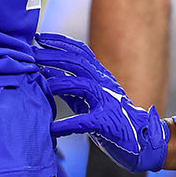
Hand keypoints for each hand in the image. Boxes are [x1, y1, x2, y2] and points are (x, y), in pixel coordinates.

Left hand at [36, 32, 169, 172]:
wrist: (143, 139)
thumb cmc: (112, 118)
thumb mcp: (89, 98)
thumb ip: (70, 85)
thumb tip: (46, 71)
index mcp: (100, 76)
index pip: (80, 51)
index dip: (60, 42)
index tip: (40, 37)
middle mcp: (104, 84)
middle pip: (78, 63)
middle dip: (54, 56)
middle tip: (33, 54)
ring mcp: (107, 102)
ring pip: (82, 85)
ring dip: (60, 83)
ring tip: (43, 85)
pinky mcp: (107, 123)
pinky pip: (85, 121)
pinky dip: (67, 124)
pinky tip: (52, 128)